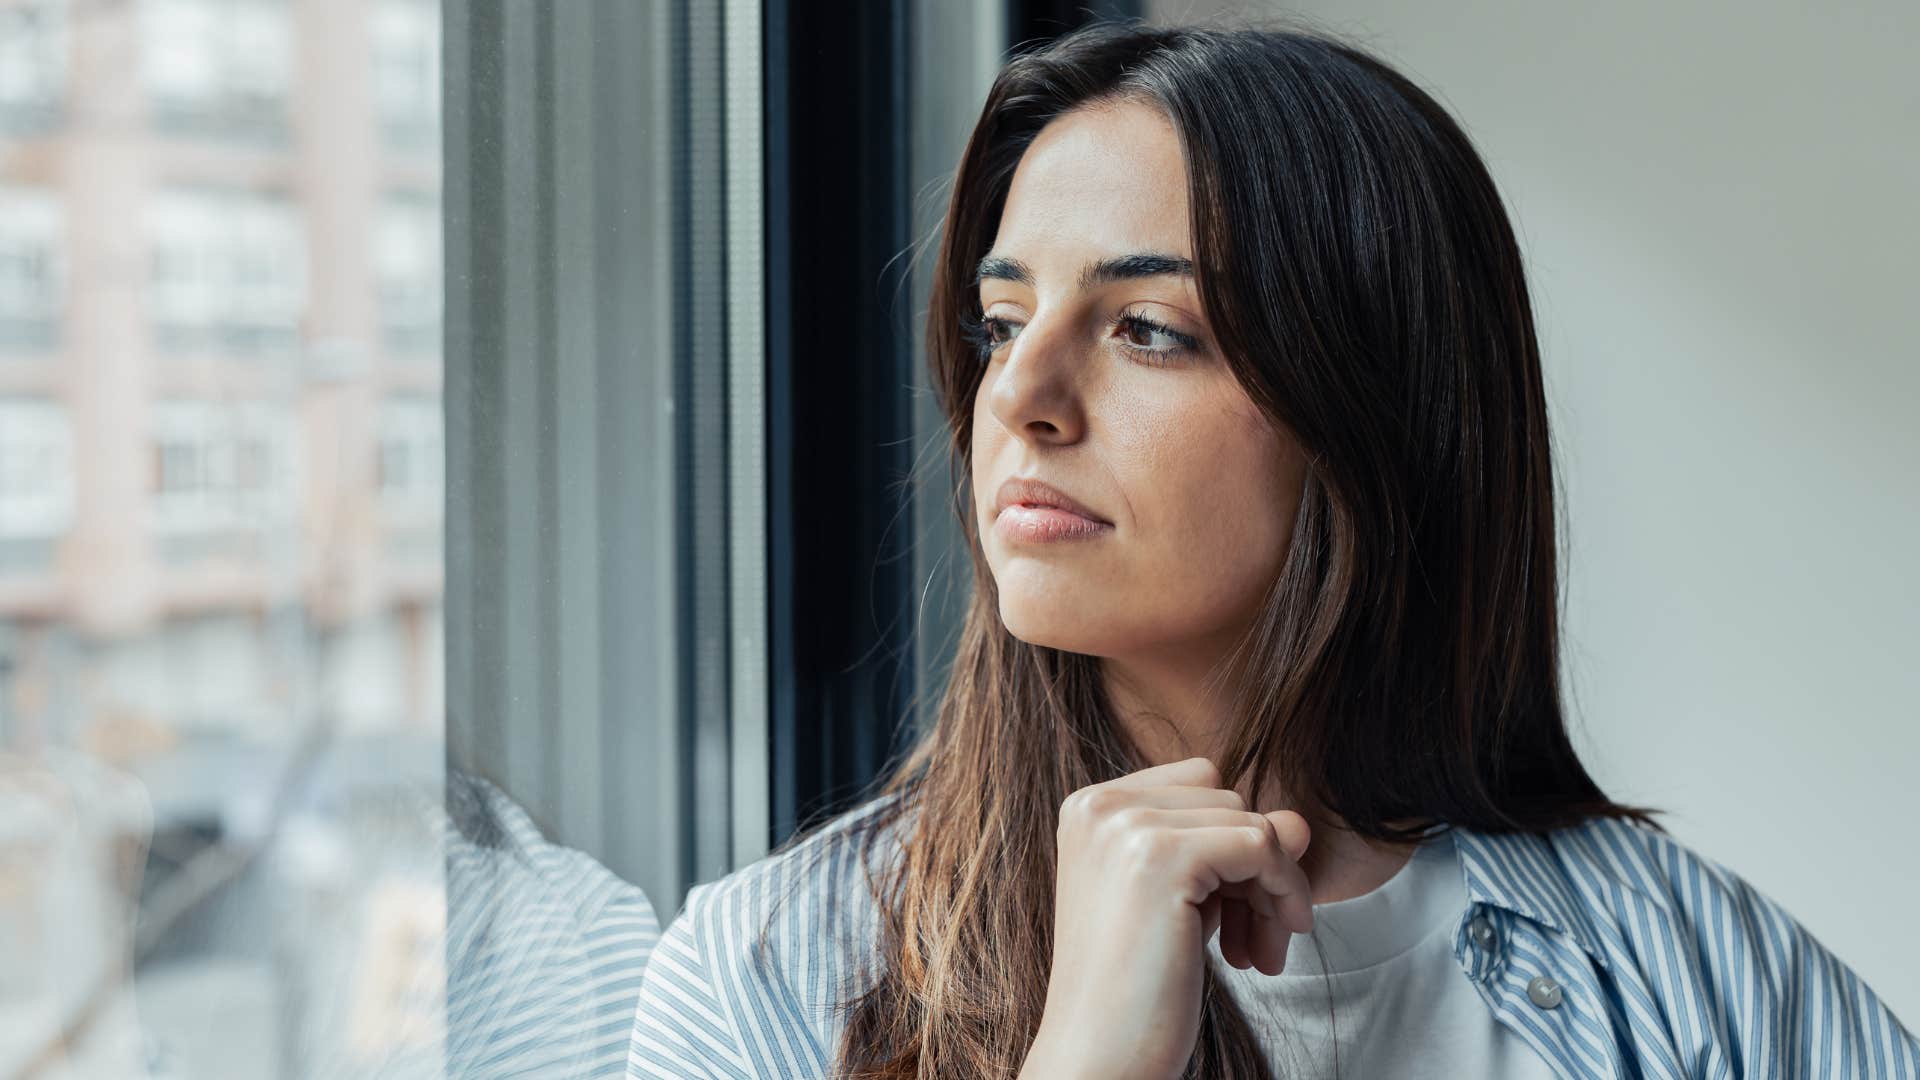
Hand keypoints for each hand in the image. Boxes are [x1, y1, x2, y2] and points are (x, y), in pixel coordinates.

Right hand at [1019, 756, 1312, 1079]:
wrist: (1096, 1059)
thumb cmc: (1134, 992)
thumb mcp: (1184, 905)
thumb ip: (1231, 851)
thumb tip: (1300, 821)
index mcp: (1088, 809)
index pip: (1198, 784)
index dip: (1230, 844)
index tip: (1231, 914)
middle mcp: (1099, 806)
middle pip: (1228, 799)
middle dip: (1255, 870)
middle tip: (1252, 944)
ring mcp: (1126, 827)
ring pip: (1251, 822)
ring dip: (1272, 889)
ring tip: (1257, 955)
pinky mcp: (1161, 857)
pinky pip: (1263, 844)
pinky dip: (1283, 893)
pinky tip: (1266, 954)